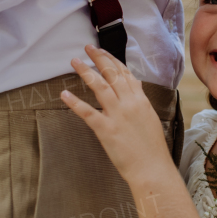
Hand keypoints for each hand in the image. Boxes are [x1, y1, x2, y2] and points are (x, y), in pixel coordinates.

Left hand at [61, 46, 173, 181]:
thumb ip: (140, 100)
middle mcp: (129, 103)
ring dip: (85, 72)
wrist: (152, 168)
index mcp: (141, 100)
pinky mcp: (106, 130)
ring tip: (74, 62)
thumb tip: (135, 86)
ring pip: (100, 87)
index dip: (111, 60)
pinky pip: (88, 112)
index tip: (102, 51)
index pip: (125, 73)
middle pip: (111, 74)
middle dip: (98, 58)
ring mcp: (117, 116)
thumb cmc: (152, 148)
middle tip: (87, 48)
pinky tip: (64, 94)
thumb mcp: (150, 117)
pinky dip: (75, 103)